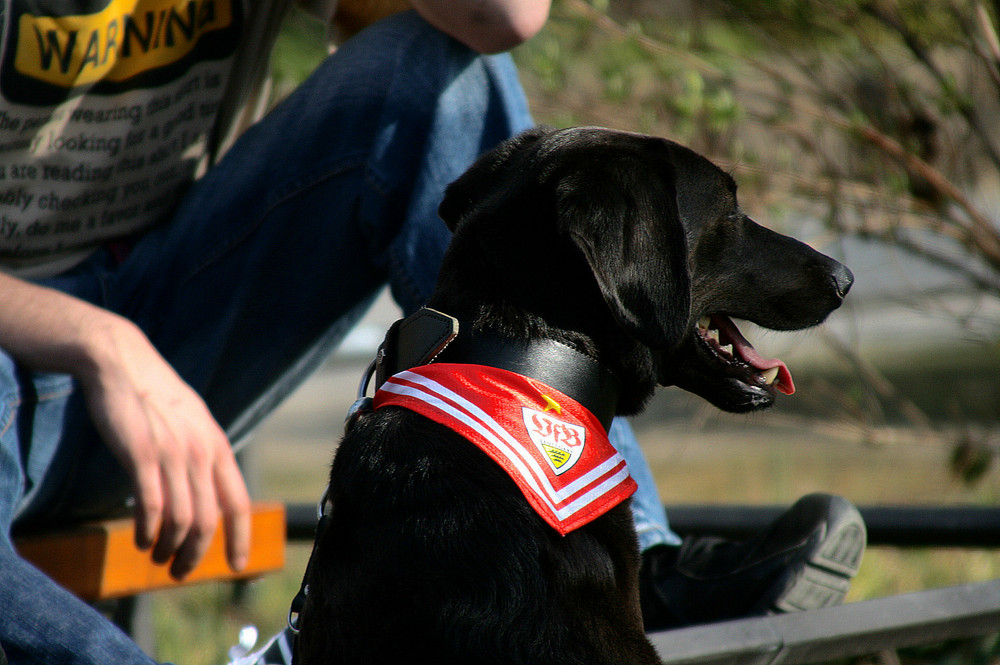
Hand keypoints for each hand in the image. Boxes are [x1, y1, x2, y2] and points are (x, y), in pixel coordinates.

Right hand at [78, 318, 250, 579]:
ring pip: (180, 519)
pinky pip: (150, 507)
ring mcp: (172, 454)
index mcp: (217, 446)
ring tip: (159, 558)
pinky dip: (148, 532)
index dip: (241, 538)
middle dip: (196, 554)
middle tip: (181, 571)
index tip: (237, 566)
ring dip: (170, 548)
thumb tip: (209, 489)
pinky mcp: (141, 455)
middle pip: (208, 520)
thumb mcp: (193, 421)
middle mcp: (200, 453)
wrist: (121, 362)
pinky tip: (143, 541)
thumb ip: (204, 453)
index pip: (238, 503)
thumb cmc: (155, 394)